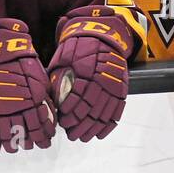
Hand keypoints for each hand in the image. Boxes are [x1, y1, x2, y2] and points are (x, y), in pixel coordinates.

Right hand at [0, 18, 54, 151]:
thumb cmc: (21, 61)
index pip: (42, 126)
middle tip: (31, 146)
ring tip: (14, 148)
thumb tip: (50, 116)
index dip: (44, 137)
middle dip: (30, 143)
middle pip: (26, 134)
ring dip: (12, 145)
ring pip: (8, 135)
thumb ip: (45, 98)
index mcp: (36, 100)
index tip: (45, 143)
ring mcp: (2, 108)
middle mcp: (20, 107)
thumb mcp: (40, 78)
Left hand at [47, 8, 133, 141]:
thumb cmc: (77, 48)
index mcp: (84, 69)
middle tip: (71, 135)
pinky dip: (109, 124)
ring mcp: (113, 84)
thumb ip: (58, 79)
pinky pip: (117, 111)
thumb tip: (51, 101)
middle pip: (90, 108)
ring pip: (103, 113)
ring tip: (83, 137)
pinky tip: (99, 133)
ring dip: (92, 128)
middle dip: (80, 125)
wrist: (102, 35)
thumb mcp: (63, 58)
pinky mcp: (121, 88)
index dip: (69, 113)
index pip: (77, 97)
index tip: (63, 122)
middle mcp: (101, 78)